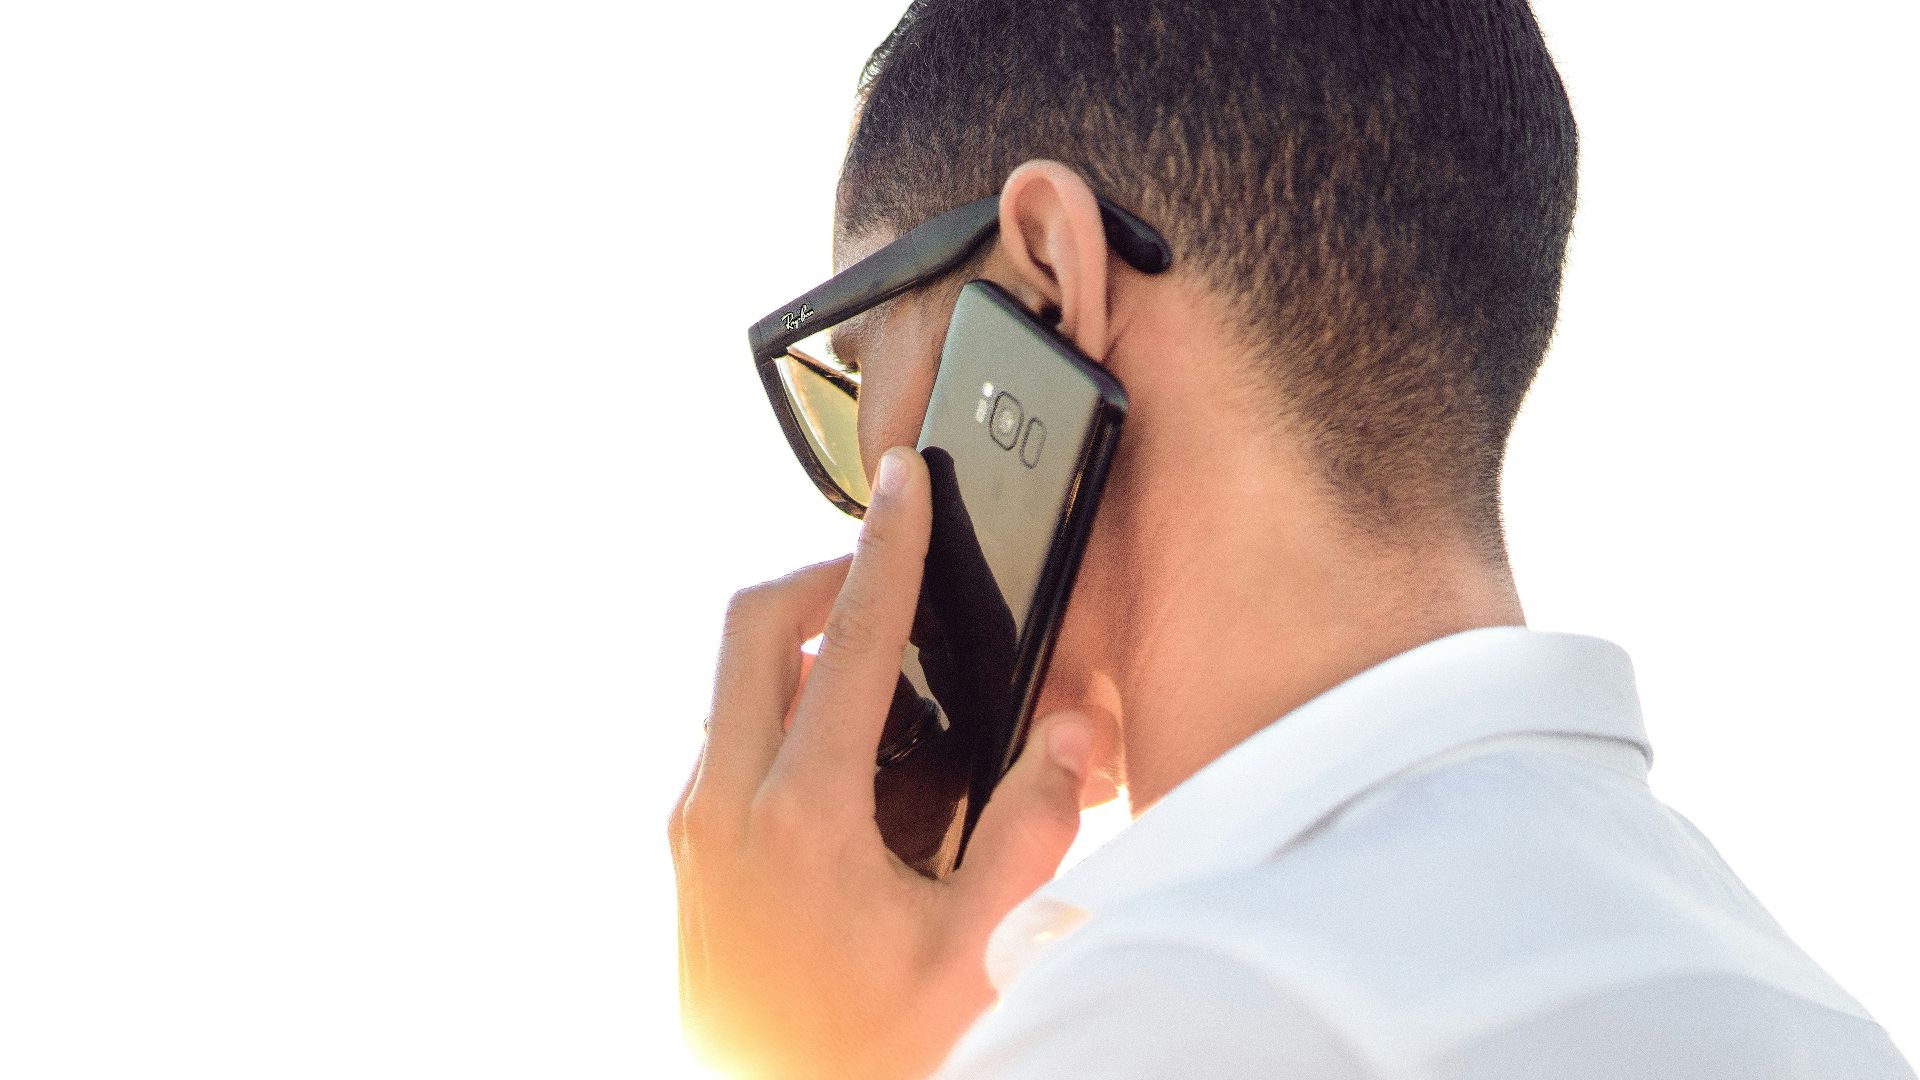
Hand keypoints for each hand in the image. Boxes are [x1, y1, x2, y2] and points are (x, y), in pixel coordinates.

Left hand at [670, 446, 1095, 1078]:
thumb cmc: (870, 1050)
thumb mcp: (974, 953)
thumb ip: (1030, 833)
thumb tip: (1068, 734)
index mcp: (803, 816)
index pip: (851, 641)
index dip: (888, 549)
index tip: (904, 483)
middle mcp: (726, 805)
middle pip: (751, 626)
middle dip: (820, 577)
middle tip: (886, 578)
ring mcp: (694, 829)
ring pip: (729, 681)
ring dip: (795, 644)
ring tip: (874, 665)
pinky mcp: (686, 853)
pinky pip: (723, 735)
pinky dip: (775, 703)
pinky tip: (840, 752)